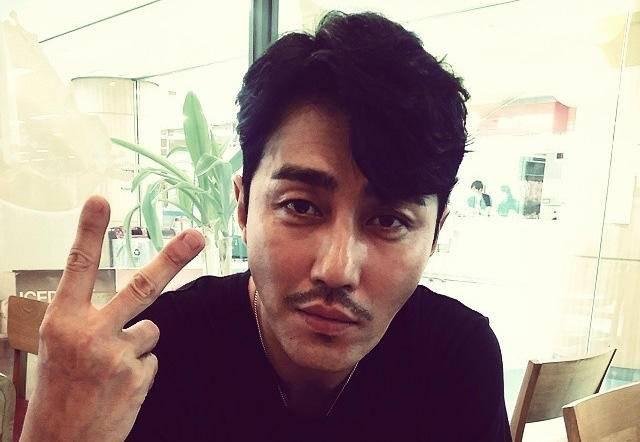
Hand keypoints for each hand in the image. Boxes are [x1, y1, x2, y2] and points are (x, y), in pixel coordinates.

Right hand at [20, 196, 203, 440]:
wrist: (60, 441)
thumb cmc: (58, 389)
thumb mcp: (57, 346)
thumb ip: (88, 317)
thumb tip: (133, 302)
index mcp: (61, 320)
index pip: (78, 267)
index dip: (90, 232)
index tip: (101, 200)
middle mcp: (90, 333)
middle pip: (141, 287)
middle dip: (173, 258)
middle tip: (198, 235)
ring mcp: (118, 356)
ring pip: (150, 329)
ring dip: (136, 345)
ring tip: (109, 370)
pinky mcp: (139, 376)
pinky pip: (151, 359)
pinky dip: (139, 369)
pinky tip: (118, 387)